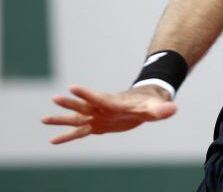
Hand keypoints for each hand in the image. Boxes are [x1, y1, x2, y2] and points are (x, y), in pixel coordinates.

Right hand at [41, 85, 176, 143]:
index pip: (99, 98)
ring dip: (62, 120)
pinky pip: (79, 132)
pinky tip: (53, 141)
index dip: (87, 94)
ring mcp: (98, 117)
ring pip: (77, 119)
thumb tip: (172, 109)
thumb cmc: (151, 104)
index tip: (72, 87)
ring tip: (43, 119)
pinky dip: (67, 137)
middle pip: (84, 106)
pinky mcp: (97, 126)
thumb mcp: (158, 107)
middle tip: (55, 99)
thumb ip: (163, 109)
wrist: (145, 103)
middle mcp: (102, 108)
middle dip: (71, 104)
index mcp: (115, 102)